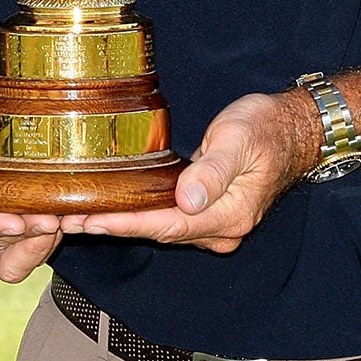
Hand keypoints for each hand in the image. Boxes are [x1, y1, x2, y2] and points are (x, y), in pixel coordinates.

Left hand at [60, 90, 316, 253]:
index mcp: (230, 215)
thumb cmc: (267, 128)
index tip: (92, 221)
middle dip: (113, 227)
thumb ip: (214, 169)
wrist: (294, 130)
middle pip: (158, 232)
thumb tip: (188, 199)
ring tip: (76, 217)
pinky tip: (111, 208)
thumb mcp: (240, 140)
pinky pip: (167, 218)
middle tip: (67, 221)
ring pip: (160, 227)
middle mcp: (220, 228)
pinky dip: (137, 214)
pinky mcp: (208, 211)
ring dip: (120, 223)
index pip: (168, 225)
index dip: (128, 224)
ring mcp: (214, 222)